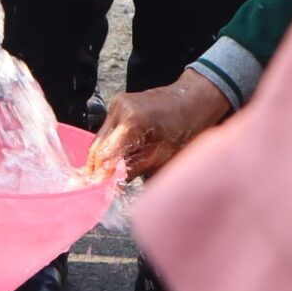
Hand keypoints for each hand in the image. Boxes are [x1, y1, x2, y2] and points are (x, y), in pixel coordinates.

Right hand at [87, 70, 230, 180]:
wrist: (194, 100)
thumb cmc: (187, 124)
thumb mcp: (164, 155)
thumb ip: (136, 169)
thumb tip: (116, 183)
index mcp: (133, 119)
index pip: (106, 153)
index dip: (101, 174)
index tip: (100, 190)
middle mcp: (120, 108)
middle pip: (98, 146)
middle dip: (97, 168)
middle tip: (98, 188)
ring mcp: (117, 104)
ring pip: (100, 138)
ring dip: (101, 159)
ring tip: (105, 178)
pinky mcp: (118, 106)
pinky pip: (107, 131)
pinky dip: (108, 147)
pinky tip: (113, 162)